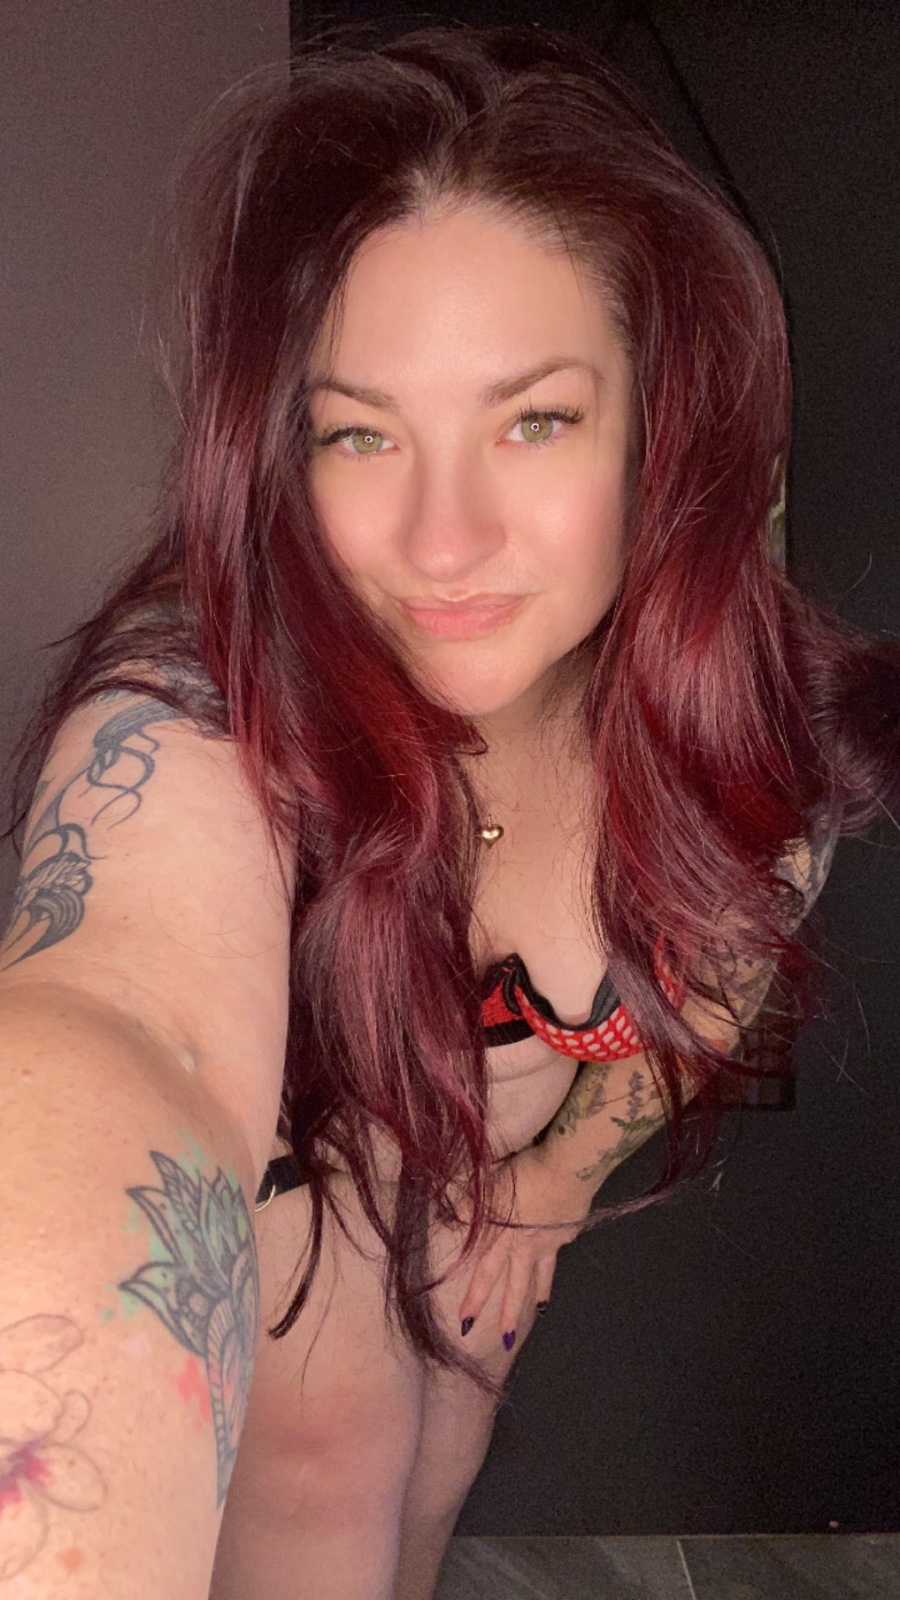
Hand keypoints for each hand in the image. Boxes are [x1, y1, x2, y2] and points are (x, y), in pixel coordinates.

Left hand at [455, 1144, 590, 1352]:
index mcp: (504, 1236)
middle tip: (506, 1340)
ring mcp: (550, 1241)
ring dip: (538, 1294)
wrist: (568, 1170)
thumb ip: (471, 1203)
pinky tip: (557, 1246)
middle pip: (516, 1285)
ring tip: (539, 1311)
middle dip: (509, 1313)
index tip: (465, 1323)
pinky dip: (556, 1250)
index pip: (485, 1274)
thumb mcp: (490, 1185)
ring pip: (542, 1274)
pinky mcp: (568, 1231)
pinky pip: (559, 1245)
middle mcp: (527, 1246)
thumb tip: (450, 1217)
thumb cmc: (524, 1173)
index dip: (475, 1298)